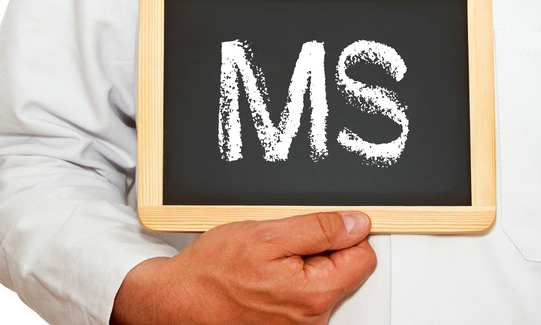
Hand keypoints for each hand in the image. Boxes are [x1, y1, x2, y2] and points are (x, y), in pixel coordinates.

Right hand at [111, 212, 375, 323]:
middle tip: (282, 244)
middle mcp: (311, 318)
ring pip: (321, 281)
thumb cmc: (212, 272)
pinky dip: (286, 279)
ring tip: (266, 261)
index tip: (324, 226)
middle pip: (343, 270)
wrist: (176, 301)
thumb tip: (357, 224)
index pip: (364, 257)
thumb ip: (320, 229)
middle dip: (319, 249)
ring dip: (300, 264)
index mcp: (314, 294)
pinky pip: (300, 294)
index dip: (345, 233)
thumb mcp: (268, 234)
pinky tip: (262, 275)